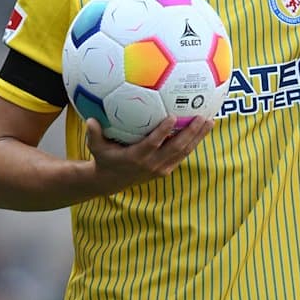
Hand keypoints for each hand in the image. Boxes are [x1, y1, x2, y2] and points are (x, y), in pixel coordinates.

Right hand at [85, 116, 213, 191]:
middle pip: (176, 147)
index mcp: (136, 157)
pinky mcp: (167, 170)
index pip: (153, 143)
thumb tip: (89, 119)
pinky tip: (203, 130)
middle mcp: (152, 164)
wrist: (111, 181)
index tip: (173, 117)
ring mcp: (161, 168)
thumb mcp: (96, 148)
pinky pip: (183, 155)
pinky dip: (194, 143)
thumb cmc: (104, 158)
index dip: (163, 132)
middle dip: (191, 133)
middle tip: (202, 117)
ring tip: (209, 121)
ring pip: (184, 151)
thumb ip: (94, 134)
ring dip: (198, 137)